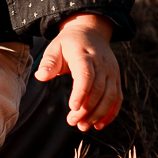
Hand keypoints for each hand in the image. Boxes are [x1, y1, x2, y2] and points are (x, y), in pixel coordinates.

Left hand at [35, 13, 120, 131]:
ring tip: (82, 126)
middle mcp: (101, 63)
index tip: (72, 107)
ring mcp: (111, 72)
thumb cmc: (69, 43)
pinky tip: (98, 125)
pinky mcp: (116, 79)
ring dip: (98, 114)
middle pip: (98, 89)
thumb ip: (49, 62)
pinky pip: (117, 99)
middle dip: (86, 109)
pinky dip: (111, 114)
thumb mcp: (55, 47)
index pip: (86, 74)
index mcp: (84, 54)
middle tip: (72, 122)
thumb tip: (40, 76)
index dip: (81, 92)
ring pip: (110, 96)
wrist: (91, 32)